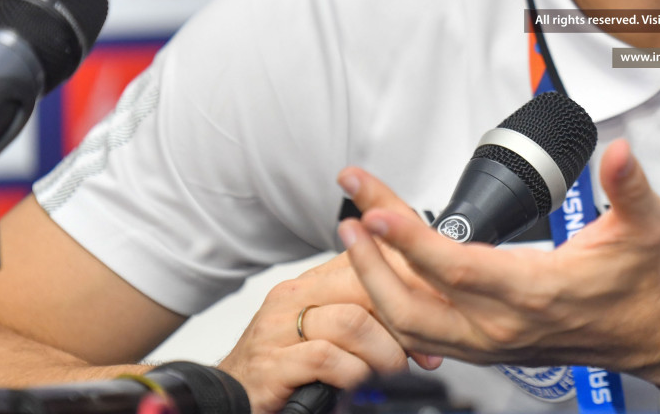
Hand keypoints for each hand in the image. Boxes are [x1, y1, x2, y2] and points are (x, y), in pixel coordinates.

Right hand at [217, 249, 442, 413]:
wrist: (226, 400)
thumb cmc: (282, 368)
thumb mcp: (324, 333)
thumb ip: (363, 319)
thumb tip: (418, 325)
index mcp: (310, 284)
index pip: (367, 260)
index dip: (407, 283)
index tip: (434, 309)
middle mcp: (293, 298)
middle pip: (364, 284)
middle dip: (402, 318)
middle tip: (423, 349)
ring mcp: (279, 329)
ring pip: (352, 321)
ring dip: (383, 352)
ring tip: (393, 370)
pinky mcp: (272, 364)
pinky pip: (328, 358)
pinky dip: (354, 374)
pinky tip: (358, 384)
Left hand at [337, 139, 659, 384]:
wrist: (644, 329)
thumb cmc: (637, 279)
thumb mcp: (645, 224)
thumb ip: (629, 185)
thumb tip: (619, 153)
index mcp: (536, 292)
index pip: (457, 270)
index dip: (410, 241)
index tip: (376, 210)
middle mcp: (503, 325)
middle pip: (413, 303)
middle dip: (371, 257)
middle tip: (350, 211)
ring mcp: (489, 342)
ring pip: (409, 324)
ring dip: (373, 280)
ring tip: (354, 235)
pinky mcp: (483, 347)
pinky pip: (421, 333)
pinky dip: (391, 303)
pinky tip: (381, 272)